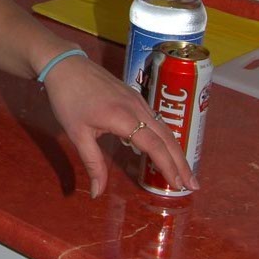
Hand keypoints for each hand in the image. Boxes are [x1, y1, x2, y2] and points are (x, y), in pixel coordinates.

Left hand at [40, 55, 198, 198]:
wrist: (66, 64)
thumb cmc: (68, 99)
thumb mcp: (77, 134)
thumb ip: (92, 163)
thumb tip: (97, 193)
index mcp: (124, 118)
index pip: (154, 146)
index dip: (168, 167)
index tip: (177, 186)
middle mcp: (137, 108)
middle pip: (167, 138)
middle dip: (181, 163)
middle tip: (193, 185)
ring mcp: (138, 100)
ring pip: (165, 128)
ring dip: (177, 151)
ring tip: (185, 172)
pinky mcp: (135, 96)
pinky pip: (157, 120)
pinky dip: (167, 138)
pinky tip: (167, 149)